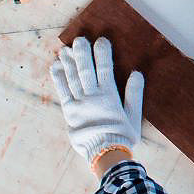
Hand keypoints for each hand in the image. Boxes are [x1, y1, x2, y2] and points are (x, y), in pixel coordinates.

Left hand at [51, 37, 143, 162]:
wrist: (105, 154)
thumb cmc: (122, 136)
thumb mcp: (134, 116)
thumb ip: (134, 94)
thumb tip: (137, 74)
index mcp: (109, 96)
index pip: (104, 69)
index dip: (102, 54)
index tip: (101, 41)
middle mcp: (92, 97)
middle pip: (86, 70)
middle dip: (82, 53)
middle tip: (80, 39)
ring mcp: (79, 103)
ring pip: (72, 78)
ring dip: (69, 62)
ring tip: (66, 48)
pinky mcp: (69, 112)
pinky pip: (63, 91)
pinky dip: (59, 78)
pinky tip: (56, 66)